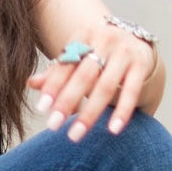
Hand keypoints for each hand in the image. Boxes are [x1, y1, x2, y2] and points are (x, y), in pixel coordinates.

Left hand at [28, 21, 159, 141]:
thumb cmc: (98, 54)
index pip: (65, 64)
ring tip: (75, 135)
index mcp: (83, 35)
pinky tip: (113, 130)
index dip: (53, 86)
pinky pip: (131, 91)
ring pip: (105, 86)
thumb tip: (30, 83)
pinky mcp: (141, 64)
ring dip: (90, 113)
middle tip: (53, 126)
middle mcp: (104, 39)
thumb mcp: (78, 57)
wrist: (136, 41)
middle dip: (67, 102)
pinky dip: (122, 111)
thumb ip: (57, 72)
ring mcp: (125, 51)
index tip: (41, 109)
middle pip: (83, 76)